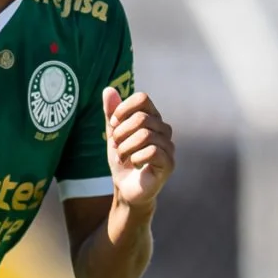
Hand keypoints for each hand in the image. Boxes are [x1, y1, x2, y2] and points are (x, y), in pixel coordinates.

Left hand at [103, 88, 175, 210]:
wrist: (126, 189)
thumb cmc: (122, 160)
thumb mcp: (113, 135)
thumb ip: (111, 114)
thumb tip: (108, 89)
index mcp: (152, 118)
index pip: (142, 98)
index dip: (123, 109)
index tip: (113, 124)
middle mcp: (164, 129)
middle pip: (141, 118)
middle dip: (121, 133)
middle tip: (116, 146)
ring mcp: (169, 146)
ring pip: (145, 135)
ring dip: (125, 148)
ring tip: (122, 157)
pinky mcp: (169, 163)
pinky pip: (151, 152)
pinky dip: (135, 158)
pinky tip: (134, 164)